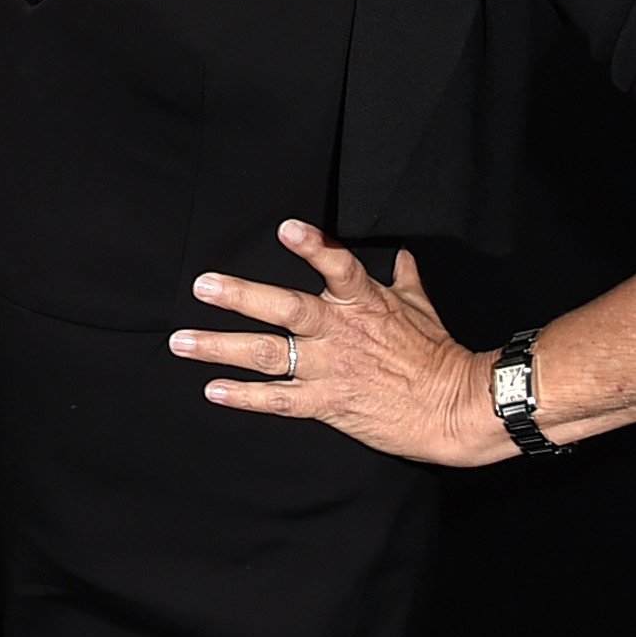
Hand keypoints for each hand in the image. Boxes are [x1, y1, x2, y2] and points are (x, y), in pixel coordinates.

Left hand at [168, 220, 505, 465]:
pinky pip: (277, 400)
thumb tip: (401, 253)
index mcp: (364, 301)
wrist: (453, 409)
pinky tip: (213, 390)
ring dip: (220, 347)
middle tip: (202, 286)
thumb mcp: (422, 307)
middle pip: (285, 308)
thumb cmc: (439, 355)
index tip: (286, 227)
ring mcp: (329, 368)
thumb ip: (404, 278)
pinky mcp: (326, 404)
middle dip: (239, 295)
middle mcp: (339, 331)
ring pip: (266, 354)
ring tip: (182, 342)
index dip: (313, 246)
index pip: (338, 265)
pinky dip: (244, 396)